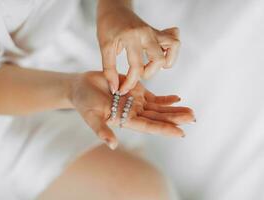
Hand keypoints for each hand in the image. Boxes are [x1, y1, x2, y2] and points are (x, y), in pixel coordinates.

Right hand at [71, 71, 194, 149]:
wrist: (82, 86)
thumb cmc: (84, 102)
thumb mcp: (91, 116)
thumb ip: (101, 130)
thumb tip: (112, 145)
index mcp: (125, 120)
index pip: (148, 126)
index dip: (164, 129)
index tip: (180, 132)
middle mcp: (133, 113)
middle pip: (158, 117)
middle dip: (175, 118)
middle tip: (193, 117)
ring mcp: (136, 102)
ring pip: (159, 108)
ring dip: (174, 110)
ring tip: (190, 111)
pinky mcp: (136, 91)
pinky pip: (154, 97)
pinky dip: (166, 99)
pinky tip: (177, 98)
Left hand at [97, 4, 179, 94]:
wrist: (113, 8)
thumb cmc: (107, 26)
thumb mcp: (104, 47)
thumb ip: (109, 69)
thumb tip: (115, 88)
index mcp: (131, 36)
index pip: (136, 66)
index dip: (130, 83)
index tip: (123, 89)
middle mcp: (146, 33)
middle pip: (159, 59)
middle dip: (149, 73)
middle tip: (138, 73)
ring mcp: (154, 31)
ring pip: (174, 46)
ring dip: (165, 61)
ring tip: (152, 65)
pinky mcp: (158, 32)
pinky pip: (174, 40)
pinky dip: (171, 51)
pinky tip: (159, 55)